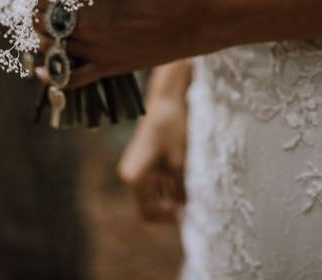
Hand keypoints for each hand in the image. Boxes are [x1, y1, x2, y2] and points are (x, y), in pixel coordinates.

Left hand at [35, 0, 204, 88]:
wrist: (188, 23)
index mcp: (91, 3)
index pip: (51, 2)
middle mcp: (89, 28)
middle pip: (48, 27)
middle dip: (37, 20)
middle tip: (34, 14)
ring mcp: (97, 51)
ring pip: (55, 51)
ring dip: (42, 43)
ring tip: (40, 35)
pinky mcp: (108, 68)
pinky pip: (73, 78)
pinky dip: (54, 78)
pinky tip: (42, 72)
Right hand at [117, 93, 186, 222]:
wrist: (165, 101)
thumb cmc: (171, 128)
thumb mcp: (180, 162)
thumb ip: (180, 189)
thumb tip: (184, 210)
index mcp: (134, 178)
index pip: (147, 213)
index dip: (166, 219)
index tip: (186, 215)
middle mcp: (129, 175)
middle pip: (149, 205)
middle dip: (170, 208)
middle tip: (192, 206)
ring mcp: (135, 168)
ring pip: (153, 194)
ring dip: (170, 196)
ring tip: (191, 190)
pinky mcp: (142, 162)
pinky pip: (154, 182)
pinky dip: (168, 185)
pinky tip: (184, 179)